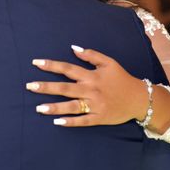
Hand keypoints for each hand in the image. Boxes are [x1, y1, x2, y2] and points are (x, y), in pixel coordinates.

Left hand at [26, 46, 147, 126]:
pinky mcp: (99, 117)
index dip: (51, 65)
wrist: (139, 98)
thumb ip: (91, 55)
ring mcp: (95, 105)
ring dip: (55, 107)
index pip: (68, 68)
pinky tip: (57, 122)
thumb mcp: (109, 62)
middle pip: (65, 88)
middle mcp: (91, 90)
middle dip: (46, 87)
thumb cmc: (122, 79)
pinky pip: (83, 120)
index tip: (36, 63)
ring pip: (71, 106)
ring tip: (39, 108)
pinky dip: (71, 121)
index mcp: (91, 75)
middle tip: (29, 86)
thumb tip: (73, 47)